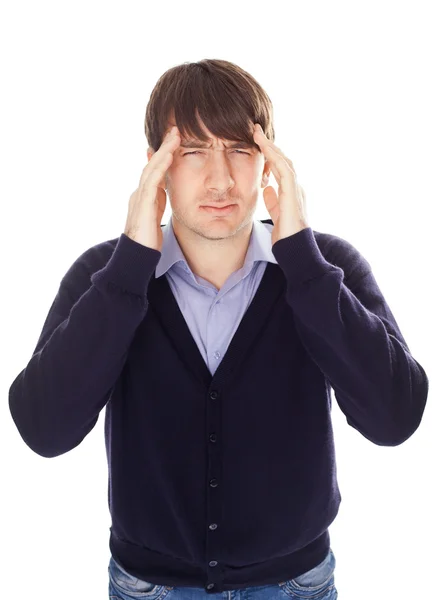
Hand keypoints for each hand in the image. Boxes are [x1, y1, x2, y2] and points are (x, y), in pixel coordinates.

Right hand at [123, 125, 179, 251]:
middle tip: (175, 129)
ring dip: (164, 150)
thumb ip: (158, 202)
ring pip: (152, 168)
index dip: (164, 156)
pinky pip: (152, 180)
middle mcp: (139, 193)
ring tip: (175, 135)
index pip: (155, 171)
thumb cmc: (147, 241)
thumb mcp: (155, 217)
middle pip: (152, 164)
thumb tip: (164, 189)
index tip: (175, 141)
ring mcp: (139, 197)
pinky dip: (161, 166)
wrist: (136, 258)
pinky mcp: (142, 204)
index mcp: (144, 196)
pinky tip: (170, 155)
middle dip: (164, 147)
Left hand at [253, 123, 308, 244]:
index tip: (256, 142)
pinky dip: (275, 157)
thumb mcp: (276, 214)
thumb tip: (267, 188)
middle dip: (269, 144)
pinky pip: (284, 169)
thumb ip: (273, 201)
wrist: (295, 251)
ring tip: (257, 133)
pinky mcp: (293, 194)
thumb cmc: (286, 236)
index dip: (268, 154)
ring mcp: (296, 190)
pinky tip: (264, 147)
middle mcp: (295, 188)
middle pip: (282, 160)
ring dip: (270, 146)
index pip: (279, 167)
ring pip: (284, 161)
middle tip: (255, 129)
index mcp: (290, 192)